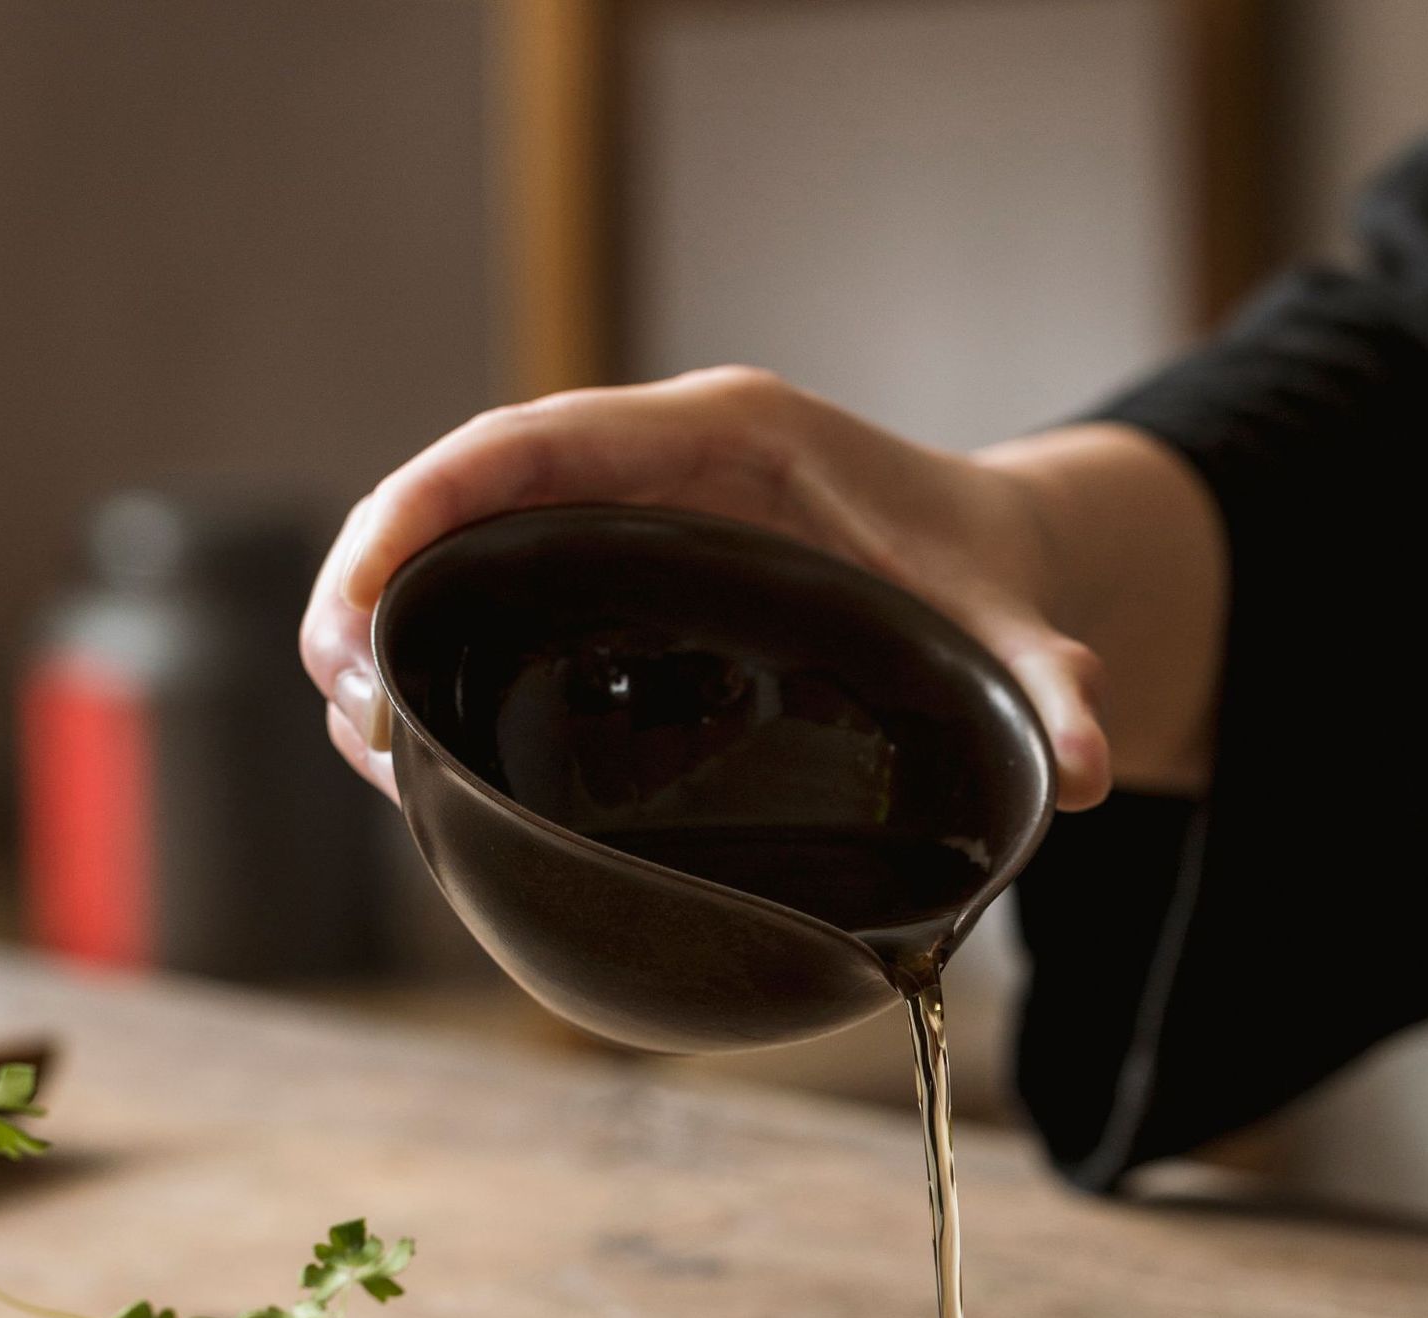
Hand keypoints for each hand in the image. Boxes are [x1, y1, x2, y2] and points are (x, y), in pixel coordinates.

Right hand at [300, 367, 1224, 807]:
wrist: (990, 561)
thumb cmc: (981, 571)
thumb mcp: (1010, 619)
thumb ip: (1048, 685)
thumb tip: (1090, 769)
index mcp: (725, 438)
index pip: (538, 441)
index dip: (430, 506)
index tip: (362, 597)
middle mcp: (658, 468)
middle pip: (472, 496)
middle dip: (381, 579)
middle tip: (337, 697)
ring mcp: (630, 524)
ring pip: (473, 552)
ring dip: (397, 631)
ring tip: (356, 738)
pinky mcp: (625, 583)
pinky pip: (507, 599)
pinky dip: (448, 661)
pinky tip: (418, 744)